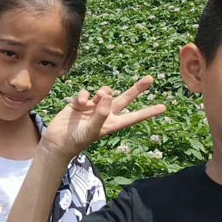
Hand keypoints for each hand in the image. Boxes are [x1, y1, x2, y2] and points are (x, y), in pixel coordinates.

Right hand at [39, 76, 166, 158]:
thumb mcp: (91, 130)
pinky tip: (79, 103)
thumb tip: (108, 94)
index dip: (148, 112)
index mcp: (112, 123)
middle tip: (150, 79)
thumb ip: (101, 113)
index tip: (164, 108)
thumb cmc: (76, 141)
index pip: (134, 116)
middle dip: (137, 89)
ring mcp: (93, 107)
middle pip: (125, 98)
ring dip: (102, 92)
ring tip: (94, 99)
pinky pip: (86, 93)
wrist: (57, 142)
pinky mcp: (80, 103)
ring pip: (105, 92)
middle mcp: (105, 113)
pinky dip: (84, 95)